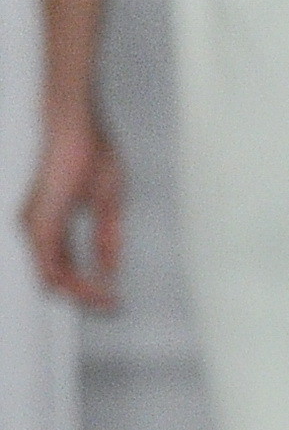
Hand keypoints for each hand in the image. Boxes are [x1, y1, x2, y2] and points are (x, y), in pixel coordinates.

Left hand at [19, 105, 122, 308]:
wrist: (76, 125)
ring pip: (50, 279)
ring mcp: (33, 225)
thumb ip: (107, 239)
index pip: (62, 268)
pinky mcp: (39, 222)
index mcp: (50, 222)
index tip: (114, 298)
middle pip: (53, 280)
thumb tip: (110, 270)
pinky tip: (96, 286)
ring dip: (79, 293)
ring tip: (106, 298)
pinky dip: (73, 282)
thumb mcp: (108, 204)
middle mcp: (35, 227)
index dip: (88, 288)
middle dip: (84, 297)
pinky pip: (50, 267)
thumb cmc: (91, 151)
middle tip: (111, 305)